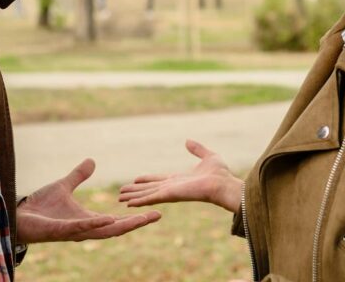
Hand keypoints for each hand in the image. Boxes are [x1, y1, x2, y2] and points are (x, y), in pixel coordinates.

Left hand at [17, 158, 161, 242]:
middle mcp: (85, 229)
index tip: (154, 211)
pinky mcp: (61, 230)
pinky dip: (95, 224)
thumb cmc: (39, 207)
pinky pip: (81, 228)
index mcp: (88, 220)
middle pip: (117, 228)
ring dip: (122, 225)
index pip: (117, 220)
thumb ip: (78, 176)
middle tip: (157, 215)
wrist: (18, 216)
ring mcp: (74, 231)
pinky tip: (108, 218)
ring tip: (141, 219)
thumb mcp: (63, 186)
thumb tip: (92, 161)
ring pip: (104, 231)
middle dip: (137, 222)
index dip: (135, 216)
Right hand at [118, 140, 242, 211]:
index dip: (147, 180)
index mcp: (179, 179)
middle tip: (121, 192)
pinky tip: (128, 204)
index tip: (136, 179)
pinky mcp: (170, 195)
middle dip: (135, 191)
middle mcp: (172, 187)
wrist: (224, 185)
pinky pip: (151, 198)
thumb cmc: (220, 174)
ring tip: (120, 198)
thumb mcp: (209, 156)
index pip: (159, 180)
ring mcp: (170, 192)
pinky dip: (139, 201)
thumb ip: (197, 149)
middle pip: (149, 189)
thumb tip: (188, 141)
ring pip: (147, 194)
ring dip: (133, 197)